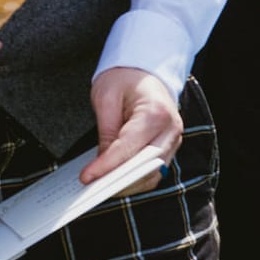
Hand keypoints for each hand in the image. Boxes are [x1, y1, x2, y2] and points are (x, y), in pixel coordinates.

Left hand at [79, 66, 181, 195]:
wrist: (143, 71)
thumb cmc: (124, 78)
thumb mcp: (106, 97)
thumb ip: (106, 131)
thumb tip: (101, 163)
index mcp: (156, 112)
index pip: (129, 147)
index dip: (107, 166)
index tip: (87, 177)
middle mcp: (170, 130)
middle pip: (145, 167)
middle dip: (118, 181)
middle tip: (92, 188)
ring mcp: (173, 140)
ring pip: (152, 175)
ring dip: (127, 184)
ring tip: (100, 187)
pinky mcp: (168, 147)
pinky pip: (153, 171)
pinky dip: (135, 180)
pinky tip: (114, 181)